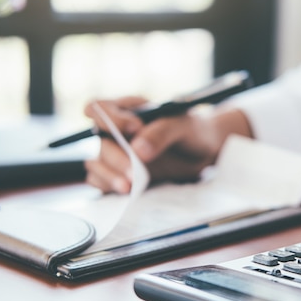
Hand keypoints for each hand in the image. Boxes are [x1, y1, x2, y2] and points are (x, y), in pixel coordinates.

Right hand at [84, 97, 252, 193]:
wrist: (203, 152)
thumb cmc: (193, 131)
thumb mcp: (184, 125)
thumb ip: (162, 132)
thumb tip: (137, 150)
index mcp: (127, 110)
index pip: (100, 108)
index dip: (109, 119)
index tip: (135, 128)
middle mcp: (116, 131)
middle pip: (101, 142)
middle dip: (116, 158)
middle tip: (134, 173)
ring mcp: (117, 154)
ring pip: (98, 164)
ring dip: (109, 176)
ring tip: (128, 188)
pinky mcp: (120, 174)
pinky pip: (102, 182)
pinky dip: (110, 187)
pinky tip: (126, 191)